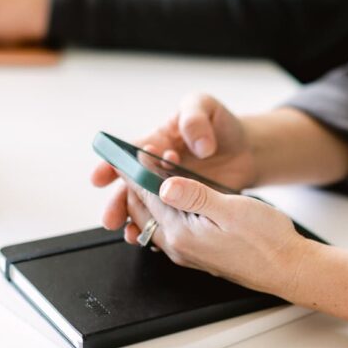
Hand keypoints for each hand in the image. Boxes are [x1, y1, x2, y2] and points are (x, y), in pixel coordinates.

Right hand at [93, 94, 259, 228]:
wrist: (248, 149)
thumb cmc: (219, 122)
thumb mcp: (204, 106)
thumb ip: (195, 120)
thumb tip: (198, 146)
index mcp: (156, 141)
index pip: (128, 155)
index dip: (112, 166)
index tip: (100, 177)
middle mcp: (158, 168)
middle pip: (131, 187)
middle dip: (118, 203)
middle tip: (111, 218)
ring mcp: (173, 190)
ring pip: (147, 209)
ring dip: (134, 221)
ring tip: (130, 233)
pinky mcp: (188, 207)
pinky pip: (170, 221)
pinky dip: (160, 231)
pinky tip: (155, 241)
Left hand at [121, 176, 307, 296]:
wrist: (289, 269)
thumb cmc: (267, 241)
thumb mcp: (231, 209)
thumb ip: (194, 196)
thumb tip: (164, 184)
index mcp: (182, 235)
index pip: (147, 198)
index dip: (136, 173)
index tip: (127, 156)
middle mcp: (179, 247)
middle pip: (144, 212)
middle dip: (135, 187)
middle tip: (132, 163)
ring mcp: (188, 253)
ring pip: (155, 221)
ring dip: (148, 199)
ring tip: (148, 176)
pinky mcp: (198, 253)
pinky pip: (169, 229)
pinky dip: (163, 210)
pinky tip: (173, 199)